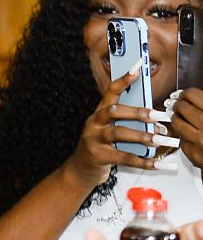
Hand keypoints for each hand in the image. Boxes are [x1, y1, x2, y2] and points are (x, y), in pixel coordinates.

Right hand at [64, 68, 170, 188]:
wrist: (80, 169)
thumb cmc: (100, 147)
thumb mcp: (109, 130)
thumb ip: (128, 123)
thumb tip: (156, 122)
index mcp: (99, 114)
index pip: (109, 93)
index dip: (122, 80)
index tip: (136, 69)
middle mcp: (94, 123)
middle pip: (113, 111)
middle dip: (137, 112)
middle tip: (157, 116)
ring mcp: (93, 139)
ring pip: (118, 133)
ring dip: (142, 136)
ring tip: (159, 139)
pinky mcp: (97, 156)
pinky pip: (122, 157)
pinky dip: (141, 161)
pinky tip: (155, 162)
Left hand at [168, 87, 202, 166]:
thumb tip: (194, 96)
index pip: (193, 96)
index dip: (185, 93)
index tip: (182, 94)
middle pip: (183, 108)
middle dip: (177, 104)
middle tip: (175, 103)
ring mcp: (199, 141)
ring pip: (177, 124)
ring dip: (175, 118)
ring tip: (175, 115)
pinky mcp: (193, 153)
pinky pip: (182, 140)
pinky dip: (183, 135)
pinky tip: (186, 132)